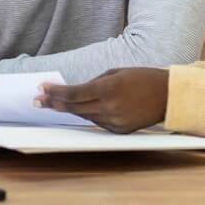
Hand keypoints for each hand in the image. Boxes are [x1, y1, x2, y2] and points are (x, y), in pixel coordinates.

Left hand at [36, 68, 169, 133]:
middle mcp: (109, 107)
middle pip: (73, 108)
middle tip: (37, 100)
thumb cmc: (141, 78)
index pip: (73, 94)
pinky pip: (97, 122)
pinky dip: (87, 114)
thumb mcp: (115, 73)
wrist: (168, 96)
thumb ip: (92, 83)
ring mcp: (114, 121)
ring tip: (51, 103)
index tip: (41, 89)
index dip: (55, 92)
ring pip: (83, 116)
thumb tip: (73, 92)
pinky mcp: (119, 130)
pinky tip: (78, 109)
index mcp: (108, 89)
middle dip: (53, 103)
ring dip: (68, 109)